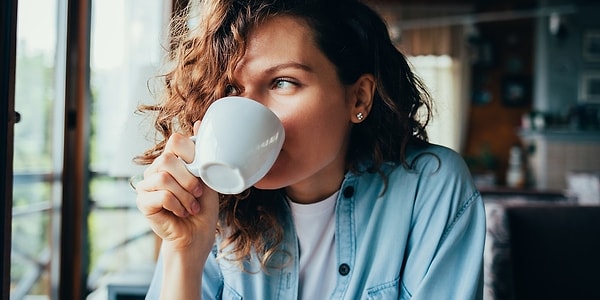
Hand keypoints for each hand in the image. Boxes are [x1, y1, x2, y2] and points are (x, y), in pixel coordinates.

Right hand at [135, 122, 218, 253]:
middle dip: (189, 178)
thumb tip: (199, 122)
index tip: (201, 172)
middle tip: (198, 194)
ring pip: (164, 177)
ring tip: (191, 206)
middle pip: (168, 159)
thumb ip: (202, 153)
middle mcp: (156, 169)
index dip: (191, 154)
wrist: (197, 236)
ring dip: (185, 195)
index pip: (175, 141)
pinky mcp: (142, 202)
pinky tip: (181, 212)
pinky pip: (160, 194)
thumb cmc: (203, 208)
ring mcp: (146, 185)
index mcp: (171, 161)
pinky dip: (177, 205)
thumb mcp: (208, 177)